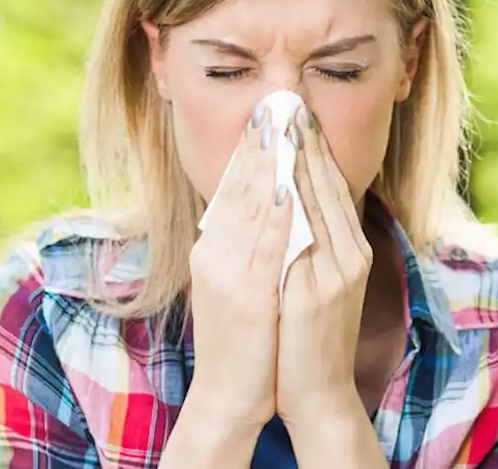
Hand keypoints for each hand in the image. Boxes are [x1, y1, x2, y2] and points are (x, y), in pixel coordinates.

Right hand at [178, 105, 292, 432]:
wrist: (231, 395)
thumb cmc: (242, 340)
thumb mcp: (237, 283)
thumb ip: (246, 245)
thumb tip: (263, 206)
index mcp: (213, 250)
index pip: (232, 188)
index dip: (249, 149)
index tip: (265, 113)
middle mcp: (215, 255)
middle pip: (238, 188)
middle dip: (258, 144)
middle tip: (274, 102)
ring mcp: (229, 274)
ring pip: (250, 207)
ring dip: (267, 164)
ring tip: (280, 126)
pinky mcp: (248, 296)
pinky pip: (264, 246)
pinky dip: (273, 212)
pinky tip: (284, 185)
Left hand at [276, 105, 373, 427]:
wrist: (317, 391)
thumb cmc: (308, 337)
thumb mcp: (317, 283)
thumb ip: (311, 244)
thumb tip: (291, 202)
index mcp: (350, 251)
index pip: (330, 187)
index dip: (313, 148)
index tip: (294, 113)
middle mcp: (350, 255)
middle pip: (327, 186)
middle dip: (306, 142)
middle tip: (287, 101)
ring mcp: (338, 272)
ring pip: (317, 203)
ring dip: (298, 161)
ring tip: (279, 125)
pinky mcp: (320, 291)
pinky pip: (304, 237)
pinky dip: (291, 204)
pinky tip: (276, 179)